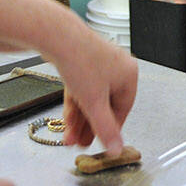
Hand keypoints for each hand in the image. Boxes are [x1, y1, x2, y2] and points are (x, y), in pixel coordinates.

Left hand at [47, 23, 137, 154]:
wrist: (57, 36)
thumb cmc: (81, 61)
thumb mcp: (95, 103)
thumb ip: (106, 129)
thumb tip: (116, 149)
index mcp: (128, 74)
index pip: (123, 109)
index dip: (110, 128)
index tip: (101, 142)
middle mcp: (116, 67)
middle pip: (104, 104)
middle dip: (90, 126)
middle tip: (81, 143)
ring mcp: (97, 63)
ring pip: (90, 97)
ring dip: (80, 119)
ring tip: (69, 137)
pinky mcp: (80, 61)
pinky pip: (80, 87)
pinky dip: (74, 104)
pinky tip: (66, 120)